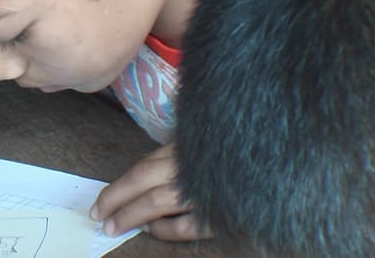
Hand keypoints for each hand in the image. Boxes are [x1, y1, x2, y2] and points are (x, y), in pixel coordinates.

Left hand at [90, 142, 211, 240]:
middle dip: (114, 199)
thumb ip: (172, 154)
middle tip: (97, 215)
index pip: (141, 167)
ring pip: (156, 202)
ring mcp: (202, 191)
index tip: (101, 201)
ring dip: (129, 216)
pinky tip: (149, 229)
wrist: (277, 174)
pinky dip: (162, 229)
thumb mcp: (199, 146)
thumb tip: (142, 174)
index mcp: (184, 148)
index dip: (117, 186)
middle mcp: (190, 166)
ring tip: (113, 226)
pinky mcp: (217, 215)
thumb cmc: (223, 159)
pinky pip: (183, 226)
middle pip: (142, 179)